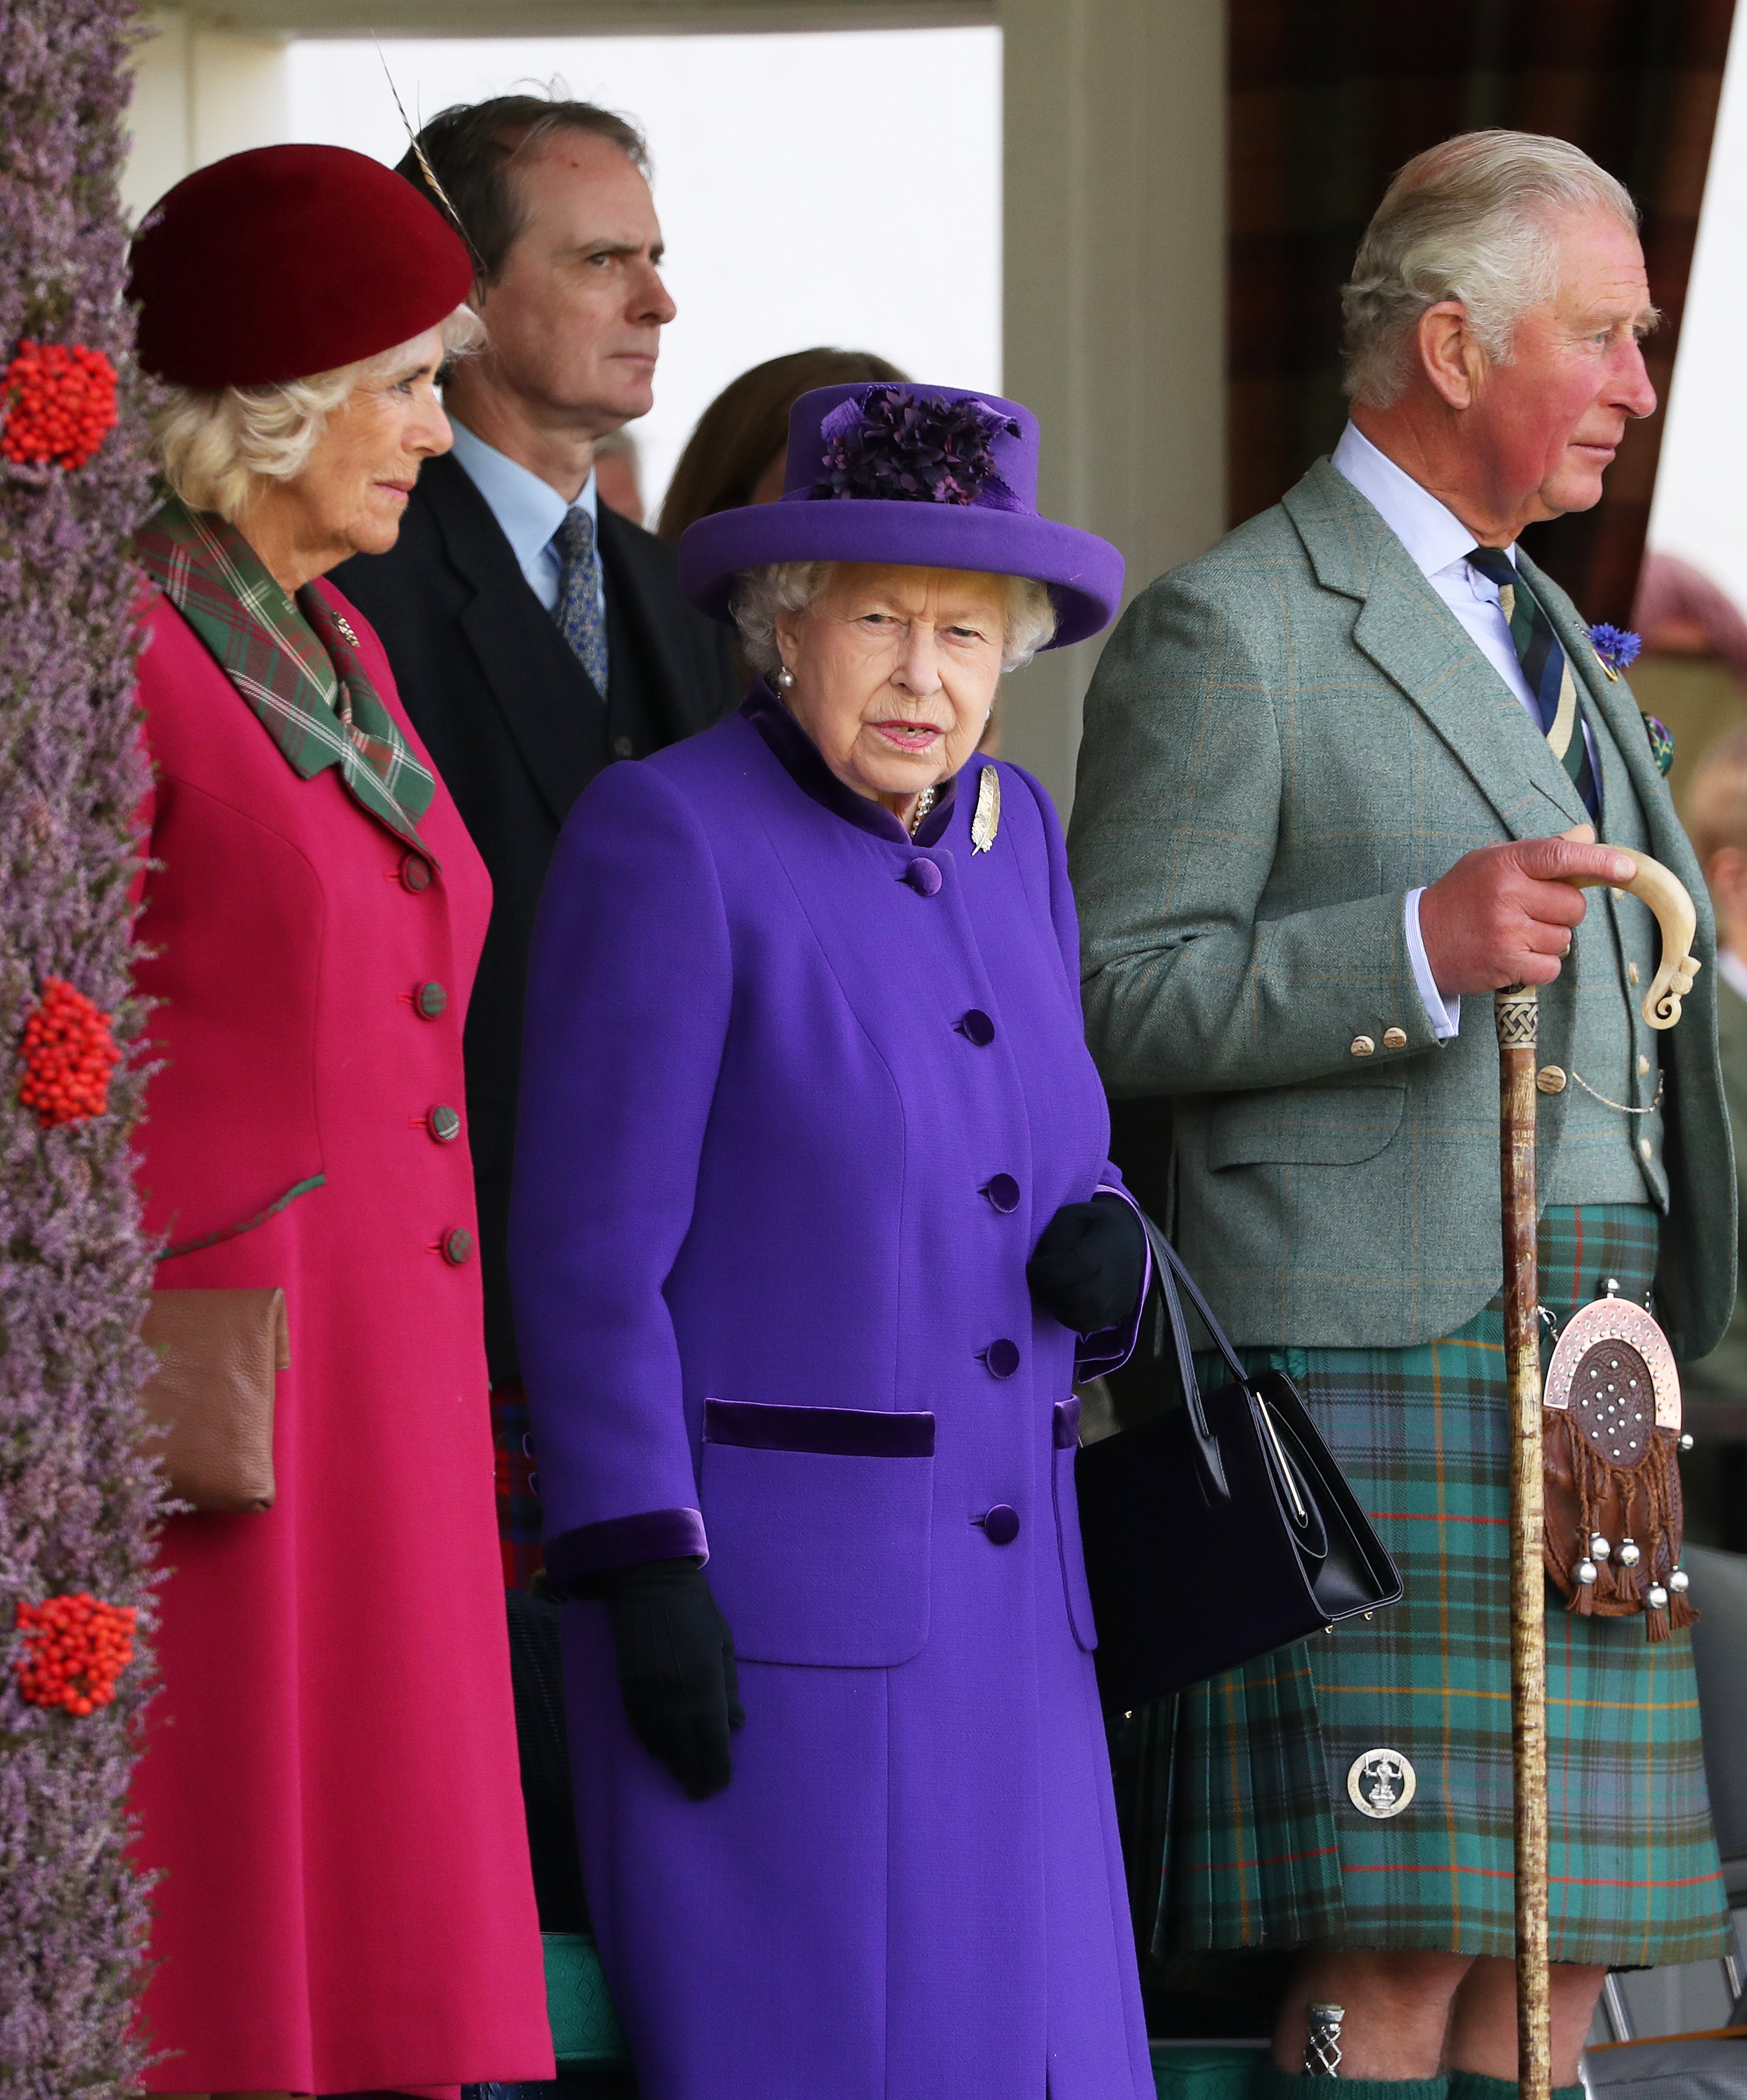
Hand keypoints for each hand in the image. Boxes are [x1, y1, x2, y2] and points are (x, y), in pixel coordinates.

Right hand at [597, 1559, 743, 1799]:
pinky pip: (640, 1728)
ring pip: (661, 1745)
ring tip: (682, 1777)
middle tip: (700, 1793)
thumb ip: (729, 1688)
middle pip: (686, 1752)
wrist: (649, 1585)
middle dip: (695, 1776)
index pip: (713, 1744)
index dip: (717, 1769)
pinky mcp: (628, 1688)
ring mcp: (649, 1695)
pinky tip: (658, 1753)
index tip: (720, 1784)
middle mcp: (677, 1699)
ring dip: (673, 1765)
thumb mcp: (723, 1645)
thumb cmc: (696, 1611)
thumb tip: (737, 1725)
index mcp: (706, 1687)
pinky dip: (650, 1744)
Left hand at [1027, 1195, 1146, 1334]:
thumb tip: (1042, 1265)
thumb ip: (1056, 1239)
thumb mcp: (1071, 1216)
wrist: (1130, 1240)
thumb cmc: (1093, 1225)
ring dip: (1053, 1304)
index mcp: (1105, 1247)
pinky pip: (1085, 1326)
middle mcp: (1116, 1278)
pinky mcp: (1118, 1314)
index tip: (1031, 1266)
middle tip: (1036, 1279)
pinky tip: (1061, 1300)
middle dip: (1045, 1289)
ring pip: (1076, 1315)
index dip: (1043, 1271)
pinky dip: (1066, 1316)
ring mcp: (1119, 1300)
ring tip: (1048, 1288)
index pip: (1071, 1267)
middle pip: (1072, 1295)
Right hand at [1418, 827, 1634, 995]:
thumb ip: (1540, 851)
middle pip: (1573, 906)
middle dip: (1562, 912)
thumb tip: (1587, 836)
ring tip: (1515, 935)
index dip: (1599, 862)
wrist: (1417, 943)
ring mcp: (1507, 932)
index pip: (1561, 857)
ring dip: (1548, 940)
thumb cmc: (1459, 898)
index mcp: (1505, 864)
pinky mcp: (1507, 965)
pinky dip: (1541, 965)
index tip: (1626, 869)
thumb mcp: (1490, 863)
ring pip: (1564, 938)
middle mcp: (1507, 896)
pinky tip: (1515, 956)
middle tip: (1532, 913)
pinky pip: (1552, 966)